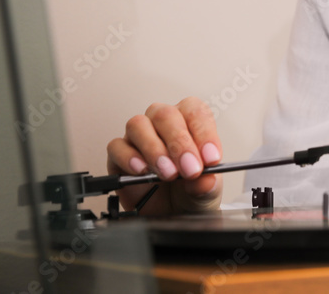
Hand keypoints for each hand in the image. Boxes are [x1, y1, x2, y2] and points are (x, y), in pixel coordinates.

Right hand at [106, 97, 222, 215]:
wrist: (171, 215)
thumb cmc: (190, 192)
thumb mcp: (206, 192)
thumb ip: (207, 184)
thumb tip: (205, 179)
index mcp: (189, 122)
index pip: (196, 112)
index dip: (204, 133)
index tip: (211, 158)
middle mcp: (163, 123)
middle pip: (165, 115)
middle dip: (179, 143)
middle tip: (189, 169)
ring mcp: (139, 137)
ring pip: (138, 125)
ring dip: (154, 149)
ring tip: (168, 173)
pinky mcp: (119, 155)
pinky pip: (117, 146)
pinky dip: (129, 157)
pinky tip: (142, 171)